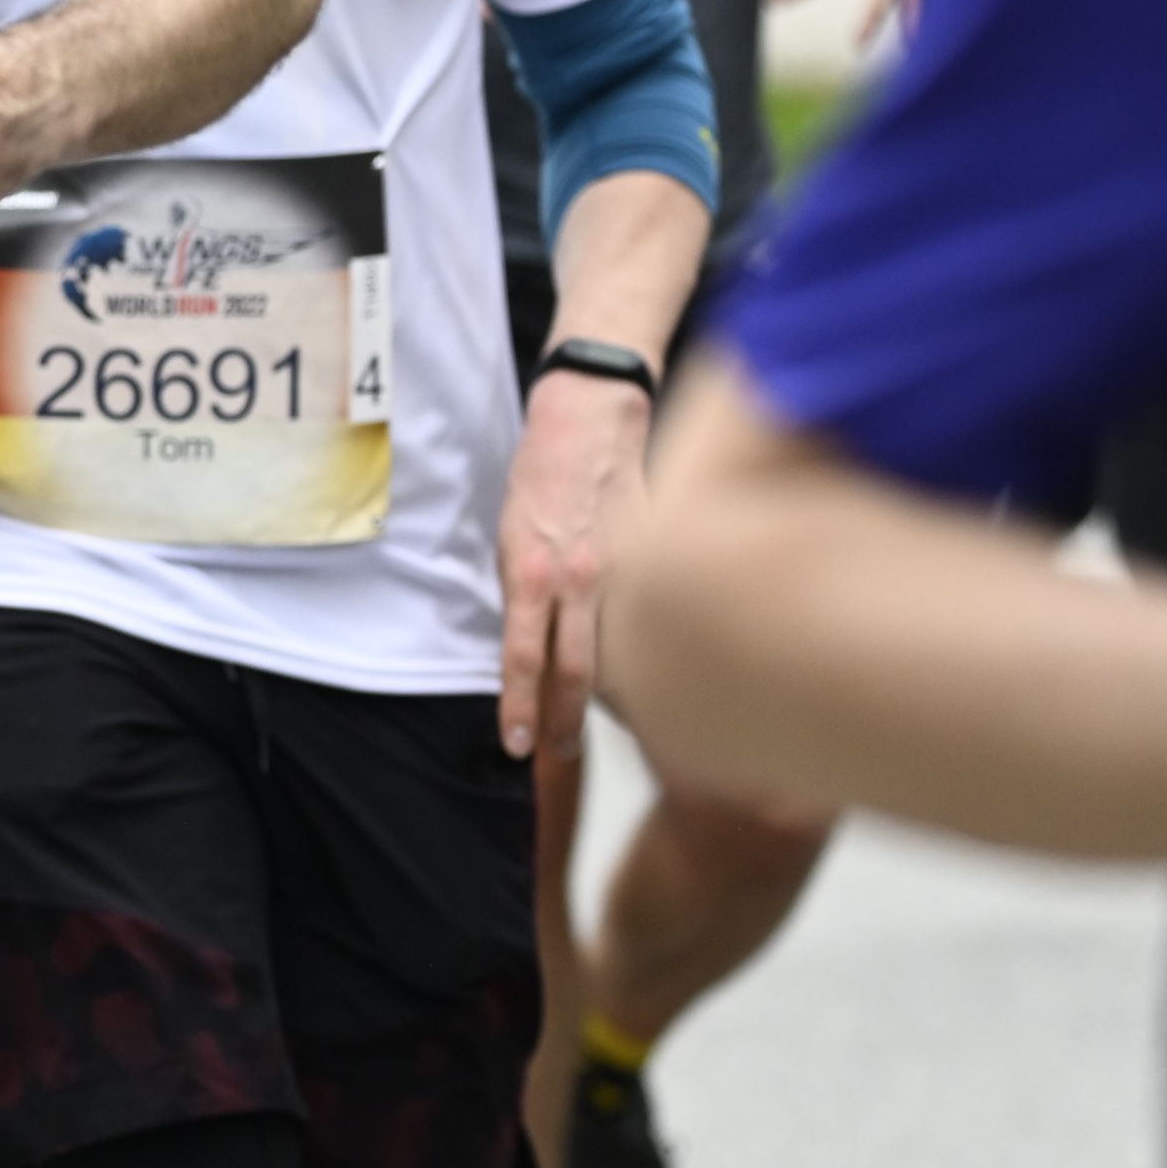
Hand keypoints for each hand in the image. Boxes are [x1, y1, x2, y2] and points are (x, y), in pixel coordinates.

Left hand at [494, 367, 653, 759]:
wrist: (592, 417)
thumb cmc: (542, 475)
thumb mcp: (509, 536)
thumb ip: (522, 594)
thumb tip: (531, 648)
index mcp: (530, 572)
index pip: (522, 658)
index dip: (519, 707)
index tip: (517, 743)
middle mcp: (579, 578)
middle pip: (577, 673)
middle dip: (567, 721)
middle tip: (560, 750)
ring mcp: (625, 570)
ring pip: (623, 652)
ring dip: (610, 695)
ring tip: (602, 721)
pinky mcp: (657, 559)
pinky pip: (653, 618)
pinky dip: (647, 649)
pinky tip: (646, 667)